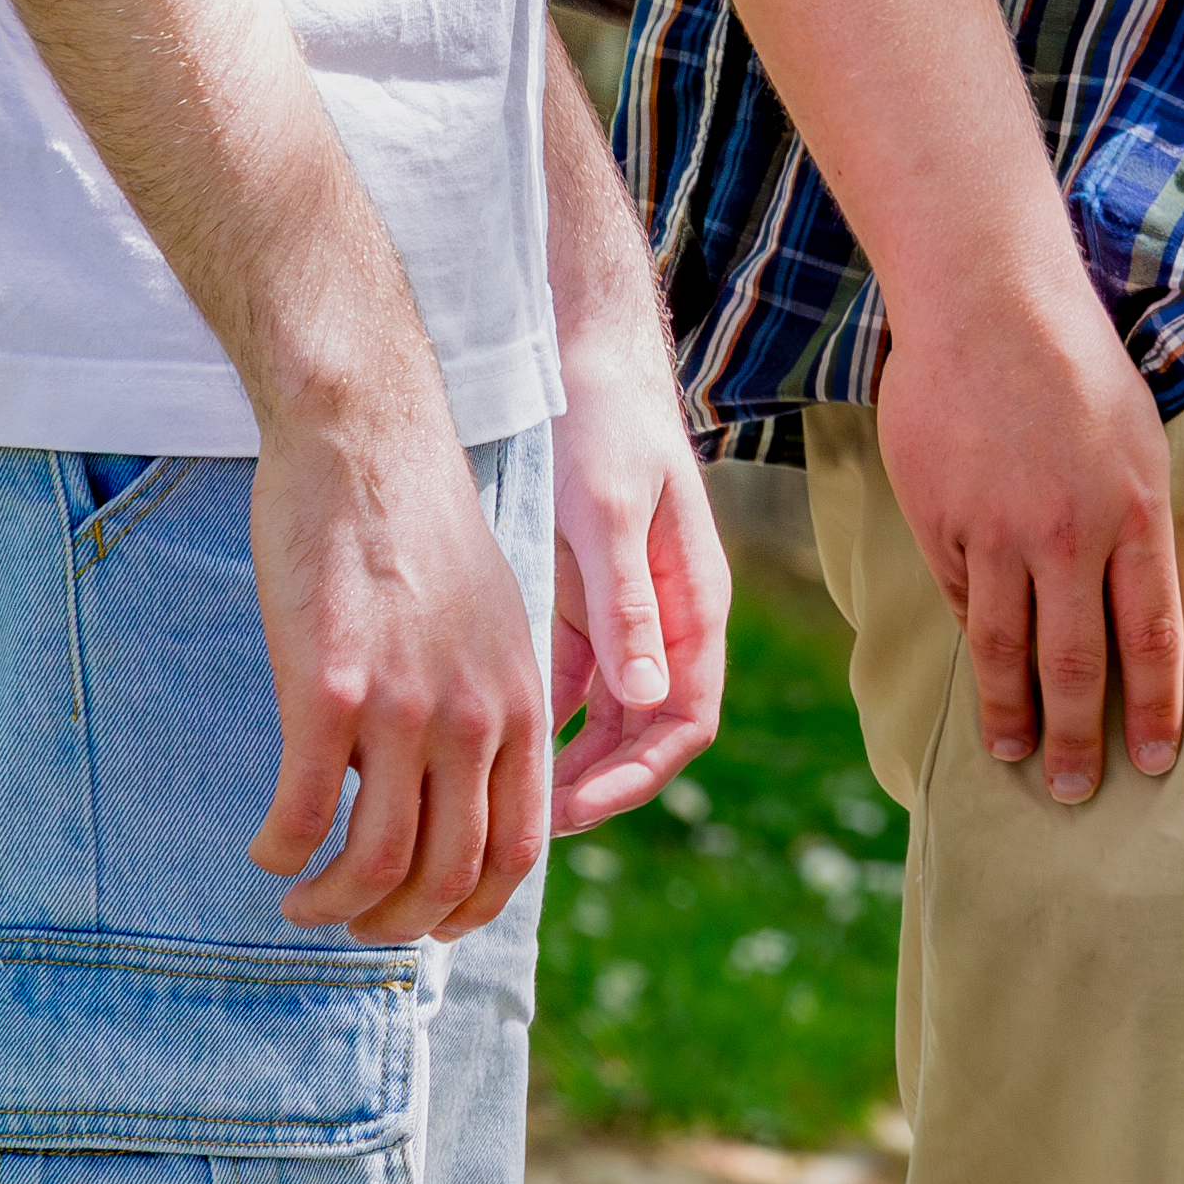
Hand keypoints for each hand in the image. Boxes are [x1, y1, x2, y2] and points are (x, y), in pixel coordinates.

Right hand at [246, 385, 555, 942]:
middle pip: (448, 874)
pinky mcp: (327, 689)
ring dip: (333, 904)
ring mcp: (402, 706)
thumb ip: (489, 705)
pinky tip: (267, 847)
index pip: (516, 850)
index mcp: (518, 702)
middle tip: (352, 923)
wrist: (367, 441)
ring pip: (377, 862)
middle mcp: (473, 716)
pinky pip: (304, 810)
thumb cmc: (419, 528)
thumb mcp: (494, 621)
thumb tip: (466, 787)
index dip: (471, 909)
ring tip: (301, 898)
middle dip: (396, 923)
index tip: (427, 924)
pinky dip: (281, 849)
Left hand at [545, 315, 730, 832]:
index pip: (686, 721)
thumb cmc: (606, 426)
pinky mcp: (583, 602)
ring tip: (501, 798)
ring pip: (607, 718)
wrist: (582, 359)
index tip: (571, 808)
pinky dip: (541, 720)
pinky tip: (488, 743)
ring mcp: (625, 615)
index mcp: (695, 604)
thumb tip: (650, 696)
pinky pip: (570, 683)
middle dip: (596, 786)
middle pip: (648, 734)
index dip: (637, 777)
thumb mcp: (611, 512)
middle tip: (521, 824)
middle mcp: (667, 621)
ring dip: (567, 762)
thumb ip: (627, 603)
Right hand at [875, 273, 1183, 805]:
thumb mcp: (1135, 441)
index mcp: (1132, 514)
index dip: (1156, 709)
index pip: (1152, 638)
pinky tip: (978, 665)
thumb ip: (1130, 528)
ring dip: (1011, 713)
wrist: (988, 303)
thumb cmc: (1077, 365)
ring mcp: (997, 534)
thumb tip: (1122, 608)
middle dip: (1079, 740)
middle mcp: (1067, 537)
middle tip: (1075, 792)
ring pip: (1004, 649)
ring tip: (1016, 755)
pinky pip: (958, 596)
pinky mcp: (940, 523)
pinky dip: (970, 632)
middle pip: (1076, 665)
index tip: (1157, 760)